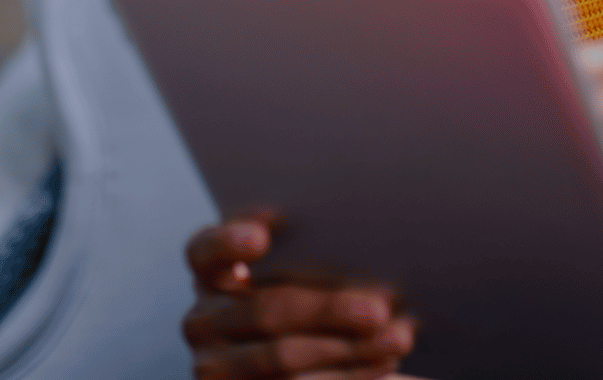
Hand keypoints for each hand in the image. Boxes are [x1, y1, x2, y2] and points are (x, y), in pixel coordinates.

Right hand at [183, 215, 417, 379]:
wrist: (301, 351)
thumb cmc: (306, 287)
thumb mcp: (295, 265)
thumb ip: (309, 247)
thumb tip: (355, 237)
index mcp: (210, 272)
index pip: (205, 251)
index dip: (230, 243)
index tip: (262, 236)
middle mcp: (204, 320)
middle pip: (264, 312)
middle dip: (328, 311)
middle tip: (380, 309)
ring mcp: (216, 367)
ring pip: (283, 359)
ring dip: (349, 350)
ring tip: (397, 338)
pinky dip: (348, 376)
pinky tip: (384, 364)